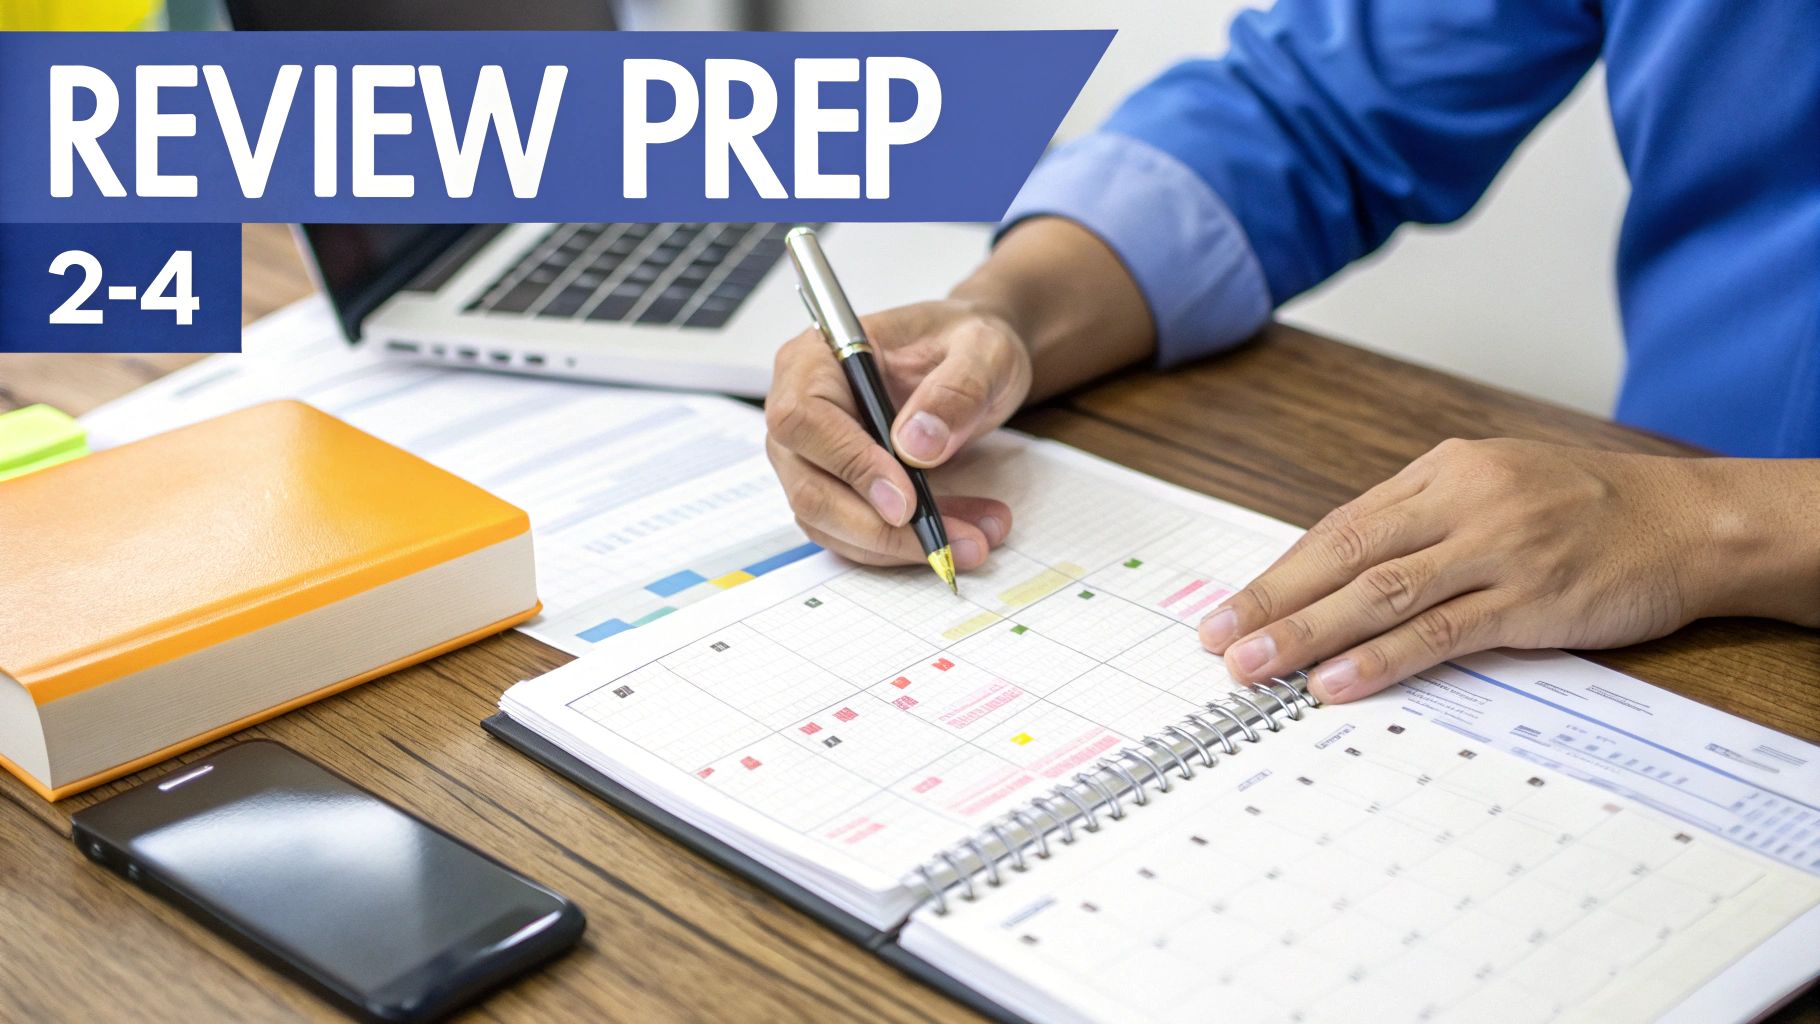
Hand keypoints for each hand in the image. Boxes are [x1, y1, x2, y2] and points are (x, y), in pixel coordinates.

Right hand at [764, 298, 1032, 569]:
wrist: (974, 362)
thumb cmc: (967, 342)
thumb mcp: (983, 350)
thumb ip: (956, 390)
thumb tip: (915, 445)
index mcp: (815, 358)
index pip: (805, 419)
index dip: (850, 465)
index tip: (906, 501)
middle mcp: (798, 408)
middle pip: (809, 485)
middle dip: (878, 527)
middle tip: (948, 542)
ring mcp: (810, 455)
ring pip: (829, 521)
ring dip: (897, 546)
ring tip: (972, 542)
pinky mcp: (834, 488)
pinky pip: (851, 534)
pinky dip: (900, 547)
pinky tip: (954, 536)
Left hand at [1198, 438, 1804, 702]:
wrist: (1689, 521)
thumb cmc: (1585, 506)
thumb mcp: (1494, 485)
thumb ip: (1421, 521)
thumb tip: (1339, 572)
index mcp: (1442, 469)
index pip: (1340, 526)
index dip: (1279, 572)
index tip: (1229, 609)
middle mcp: (1461, 501)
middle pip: (1344, 554)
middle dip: (1271, 601)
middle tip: (1217, 640)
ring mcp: (1495, 549)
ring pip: (1380, 593)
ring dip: (1307, 633)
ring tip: (1254, 666)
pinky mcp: (1530, 600)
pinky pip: (1439, 633)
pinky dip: (1380, 658)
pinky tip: (1336, 681)